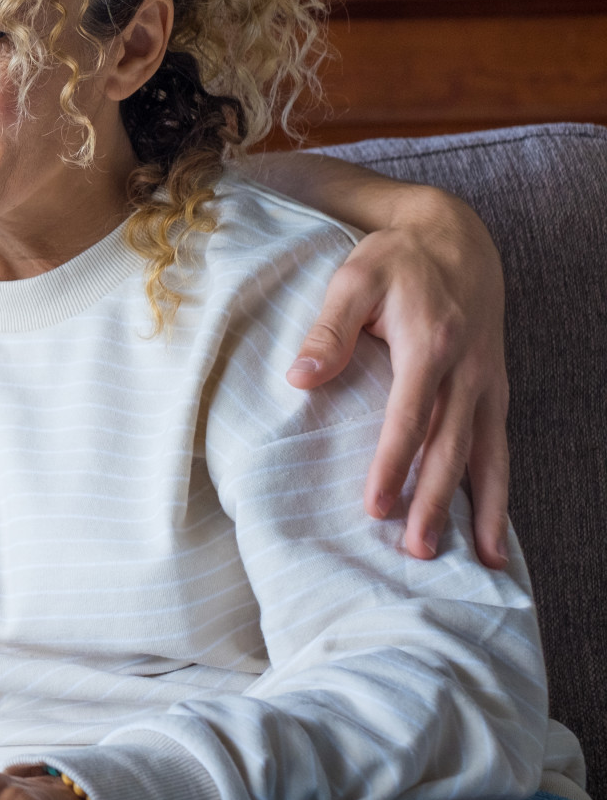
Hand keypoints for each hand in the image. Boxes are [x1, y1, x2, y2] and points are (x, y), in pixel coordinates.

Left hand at [287, 184, 509, 568]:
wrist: (457, 237)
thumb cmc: (396, 260)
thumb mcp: (354, 278)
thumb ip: (328, 328)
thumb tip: (300, 377)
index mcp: (429, 344)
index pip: (408, 416)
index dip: (392, 464)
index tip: (374, 507)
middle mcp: (467, 370)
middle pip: (450, 446)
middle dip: (435, 501)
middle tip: (416, 550)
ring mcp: (487, 383)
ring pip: (486, 455)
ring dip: (479, 509)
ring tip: (477, 562)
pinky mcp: (495, 390)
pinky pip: (500, 448)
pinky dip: (499, 492)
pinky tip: (494, 535)